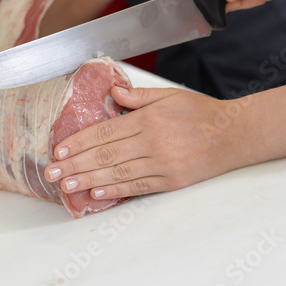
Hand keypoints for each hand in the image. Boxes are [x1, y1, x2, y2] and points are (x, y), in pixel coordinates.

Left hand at [44, 85, 245, 200]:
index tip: (60, 148)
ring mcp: (162, 163)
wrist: (232, 134)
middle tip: (53, 172)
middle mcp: (153, 141)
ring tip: (67, 185)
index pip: (106, 131)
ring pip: (118, 172)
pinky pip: (138, 185)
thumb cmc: (200, 112)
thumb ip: (139, 97)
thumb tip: (112, 94)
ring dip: (88, 179)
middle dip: (76, 163)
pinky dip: (116, 189)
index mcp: (149, 118)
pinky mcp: (170, 180)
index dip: (80, 140)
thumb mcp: (169, 95)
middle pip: (106, 153)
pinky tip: (98, 192)